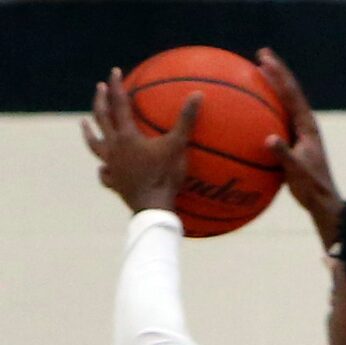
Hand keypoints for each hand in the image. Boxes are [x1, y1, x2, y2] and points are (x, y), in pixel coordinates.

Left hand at [81, 67, 198, 213]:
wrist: (153, 208)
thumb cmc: (164, 176)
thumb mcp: (177, 146)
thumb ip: (185, 120)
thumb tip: (197, 94)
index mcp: (126, 135)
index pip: (119, 103)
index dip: (116, 85)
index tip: (114, 71)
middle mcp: (114, 147)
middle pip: (101, 119)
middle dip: (100, 100)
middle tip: (100, 88)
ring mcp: (111, 166)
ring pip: (94, 145)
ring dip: (88, 132)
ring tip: (83, 123)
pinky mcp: (113, 184)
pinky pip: (104, 175)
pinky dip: (103, 170)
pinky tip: (103, 169)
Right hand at [257, 48, 341, 244]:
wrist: (324, 202)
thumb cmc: (312, 189)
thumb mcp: (298, 172)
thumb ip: (284, 155)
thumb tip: (269, 139)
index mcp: (308, 126)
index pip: (292, 93)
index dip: (279, 74)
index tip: (265, 58)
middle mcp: (305, 125)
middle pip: (290, 92)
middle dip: (276, 72)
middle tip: (261, 55)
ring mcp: (300, 133)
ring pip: (285, 104)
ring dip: (273, 88)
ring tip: (258, 74)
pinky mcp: (295, 143)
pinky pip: (279, 120)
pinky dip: (267, 110)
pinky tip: (254, 111)